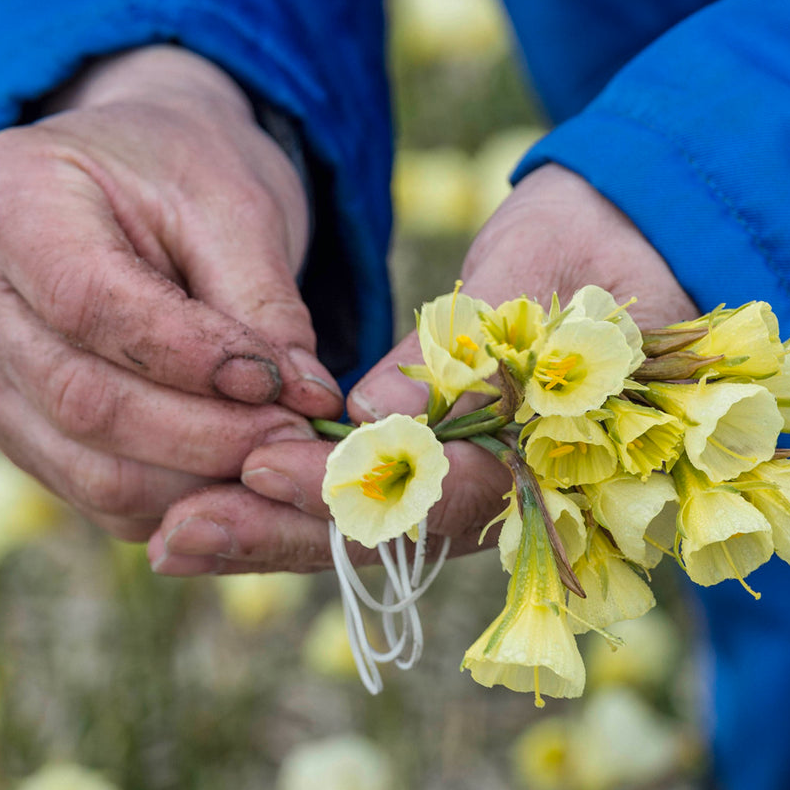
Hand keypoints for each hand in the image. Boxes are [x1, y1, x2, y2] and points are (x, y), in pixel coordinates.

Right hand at [0, 46, 342, 540]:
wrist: (132, 185)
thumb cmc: (181, 176)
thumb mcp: (235, 205)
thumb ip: (265, 303)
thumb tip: (307, 401)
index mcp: (8, 201)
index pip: (93, 306)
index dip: (198, 361)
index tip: (286, 385)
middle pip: (86, 402)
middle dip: (209, 435)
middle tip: (296, 439)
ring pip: (90, 467)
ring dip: (198, 481)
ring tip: (275, 456)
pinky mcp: (18, 429)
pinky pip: (96, 495)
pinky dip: (176, 499)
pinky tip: (237, 475)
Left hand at [148, 165, 698, 573]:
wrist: (617, 252)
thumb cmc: (588, 257)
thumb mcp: (534, 289)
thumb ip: (460, 358)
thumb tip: (368, 411)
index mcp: (544, 462)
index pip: (438, 496)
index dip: (349, 490)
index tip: (263, 467)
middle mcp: (500, 498)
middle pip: (384, 537)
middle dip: (281, 535)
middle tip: (182, 533)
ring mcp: (463, 495)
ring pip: (360, 533)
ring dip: (266, 536)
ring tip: (172, 537)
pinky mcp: (429, 478)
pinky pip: (356, 508)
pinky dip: (283, 512)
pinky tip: (209, 516)